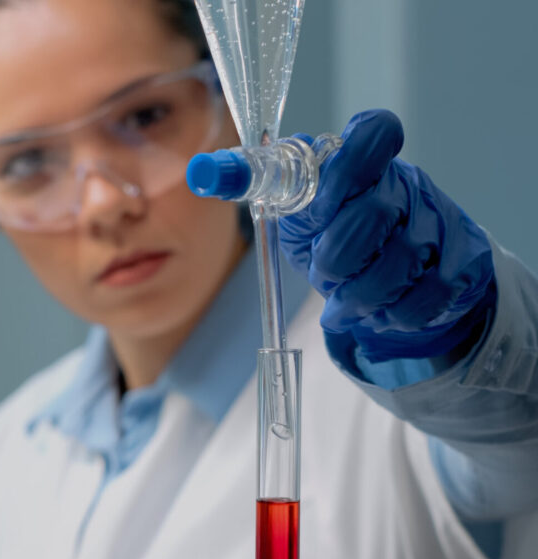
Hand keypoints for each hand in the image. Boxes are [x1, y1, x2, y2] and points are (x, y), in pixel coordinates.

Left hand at [279, 109, 495, 362]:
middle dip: (336, 257)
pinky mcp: (464, 263)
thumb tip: (205, 173)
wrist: (403, 281)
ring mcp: (440, 222)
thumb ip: (261, 188)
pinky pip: (428, 296)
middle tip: (323, 273)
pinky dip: (395, 313)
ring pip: (400, 263)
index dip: (348, 166)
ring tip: (346, 303)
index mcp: (366, 163)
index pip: (373, 134)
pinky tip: (380, 312)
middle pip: (371, 216)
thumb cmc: (339, 239)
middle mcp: (406, 185)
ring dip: (361, 294)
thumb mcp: (298, 213)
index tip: (322, 202)